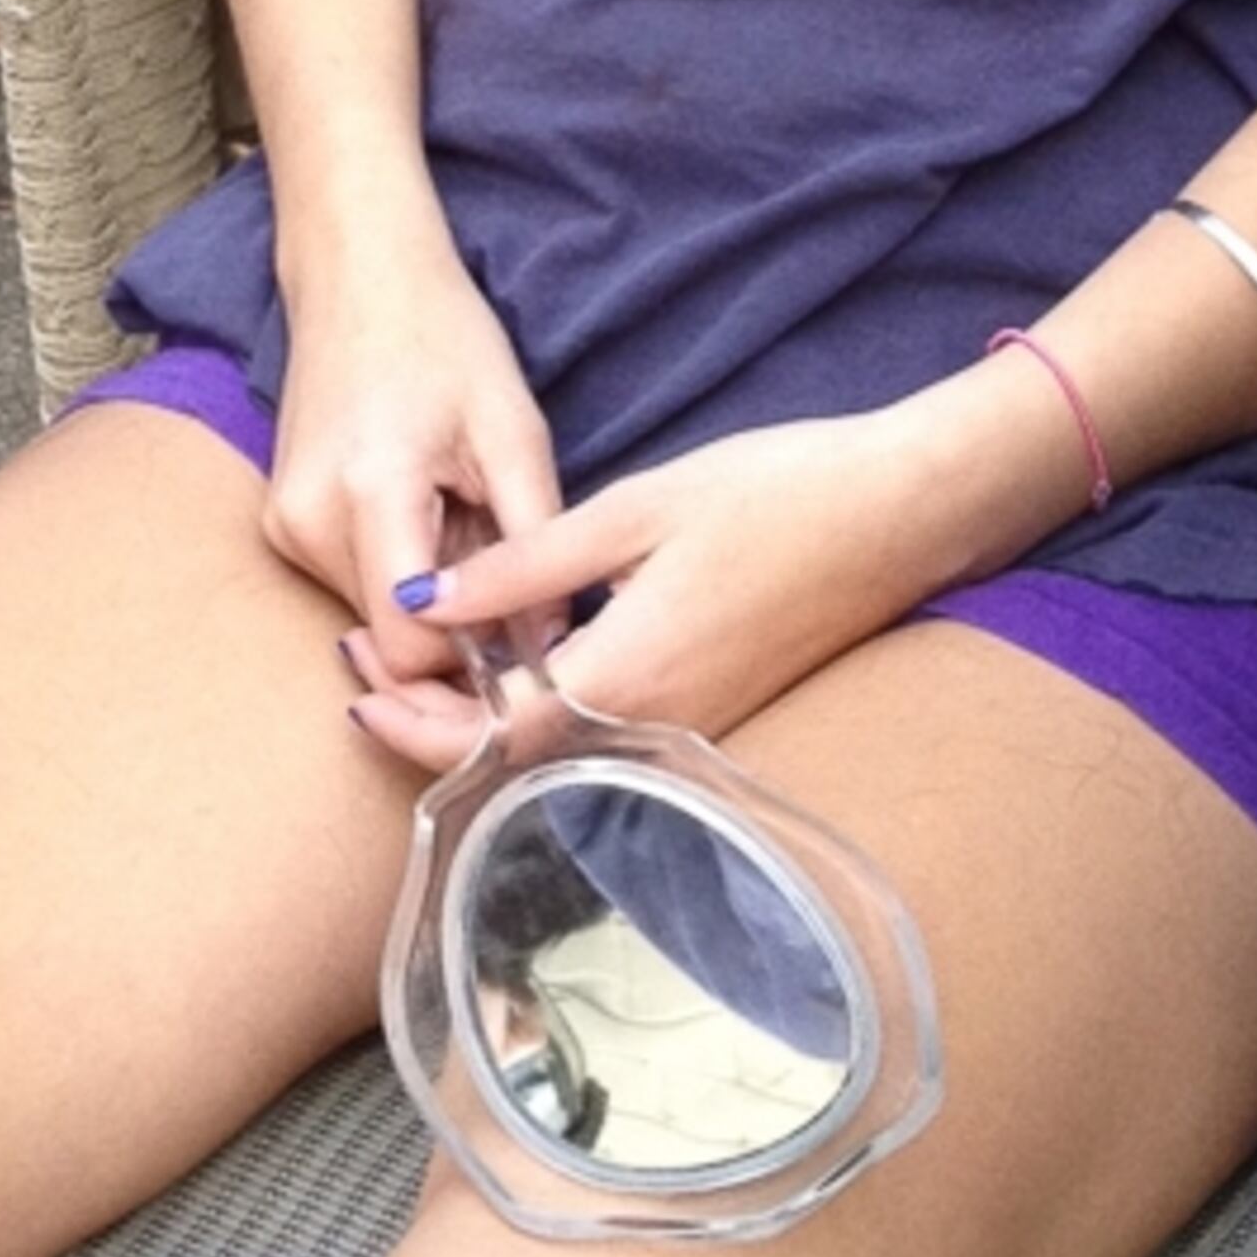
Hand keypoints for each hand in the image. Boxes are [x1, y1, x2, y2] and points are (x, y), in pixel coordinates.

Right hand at [262, 244, 559, 706]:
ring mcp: (286, 525)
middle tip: (496, 550)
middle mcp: (309, 521)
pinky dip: (398, 568)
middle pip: (392, 639)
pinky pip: (353, 584)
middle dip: (457, 620)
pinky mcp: (281, 525)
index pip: (411, 647)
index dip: (473, 654)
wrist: (360, 274)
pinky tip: (423, 507)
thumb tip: (550, 644)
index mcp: (370, 492)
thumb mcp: (513, 434)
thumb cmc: (444, 338)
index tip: (519, 620)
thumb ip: (534, 546)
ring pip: (374, 617)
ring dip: (429, 594)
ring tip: (458, 513)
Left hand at [345, 411, 957, 776]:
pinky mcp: (711, 710)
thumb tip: (423, 602)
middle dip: (434, 731)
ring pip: (559, 755)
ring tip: (414, 668)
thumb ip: (528, 565)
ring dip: (480, 727)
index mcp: (628, 677)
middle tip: (363, 679)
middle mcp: (655, 726)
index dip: (418, 721)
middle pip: (518, 763)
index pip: (495, 738)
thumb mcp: (637, 509)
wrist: (898, 513)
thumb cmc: (773, 494)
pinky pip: (603, 737)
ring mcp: (689, 726)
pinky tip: (509, 671)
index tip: (358, 684)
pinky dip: (540, 718)